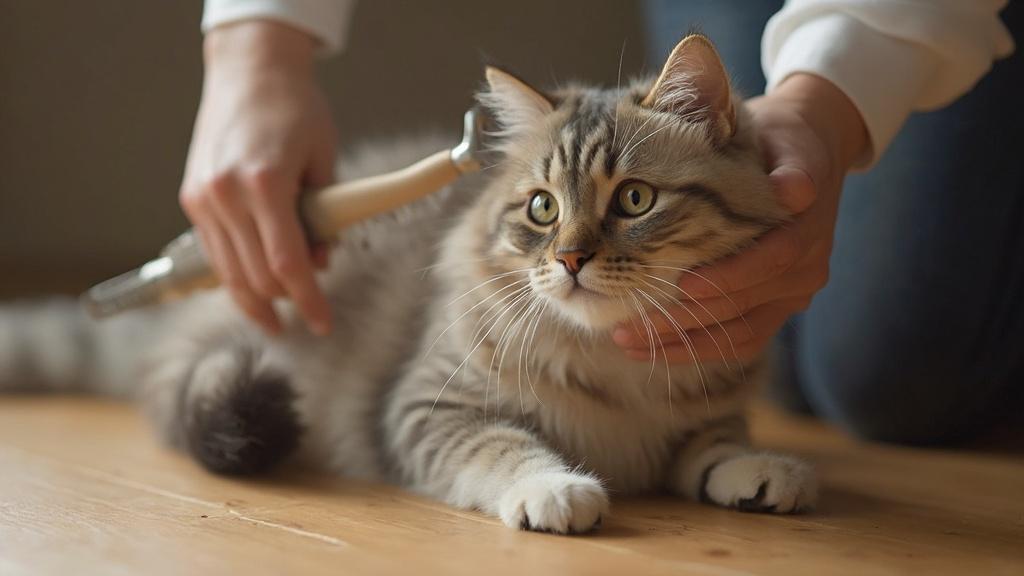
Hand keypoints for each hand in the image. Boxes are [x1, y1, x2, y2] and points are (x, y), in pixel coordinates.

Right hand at [179, 21, 335, 334]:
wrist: (249, 71)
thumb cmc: (296, 108)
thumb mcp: (325, 160)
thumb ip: (324, 217)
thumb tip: (322, 262)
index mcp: (264, 183)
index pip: (286, 264)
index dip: (308, 300)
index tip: (323, 323)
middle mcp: (226, 195)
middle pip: (256, 277)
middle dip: (287, 300)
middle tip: (311, 310)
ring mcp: (203, 199)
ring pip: (229, 274)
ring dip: (257, 298)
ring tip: (280, 312)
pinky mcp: (192, 198)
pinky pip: (215, 253)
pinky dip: (237, 274)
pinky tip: (257, 285)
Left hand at [614, 74, 867, 362]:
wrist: (806, 153)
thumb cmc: (782, 141)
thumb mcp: (787, 140)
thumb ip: (789, 165)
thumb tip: (792, 189)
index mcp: (808, 229)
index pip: (773, 261)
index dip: (730, 276)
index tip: (684, 284)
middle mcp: (806, 270)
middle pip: (745, 306)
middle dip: (686, 317)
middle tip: (629, 322)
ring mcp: (790, 295)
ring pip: (738, 333)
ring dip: (681, 342)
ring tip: (625, 339)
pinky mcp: (773, 310)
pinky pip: (737, 340)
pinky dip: (693, 347)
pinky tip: (650, 348)